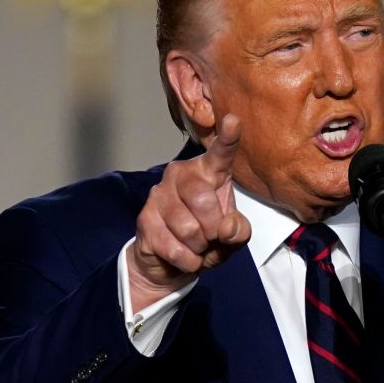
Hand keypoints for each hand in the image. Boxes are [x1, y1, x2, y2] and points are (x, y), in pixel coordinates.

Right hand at [127, 115, 251, 310]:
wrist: (171, 262)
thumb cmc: (206, 238)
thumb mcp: (232, 236)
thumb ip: (238, 230)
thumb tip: (226, 227)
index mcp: (208, 172)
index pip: (220, 154)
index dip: (227, 138)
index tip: (233, 120)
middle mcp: (180, 175)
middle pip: (203, 201)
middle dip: (213, 229)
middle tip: (211, 238)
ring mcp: (159, 195)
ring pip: (189, 228)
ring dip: (200, 248)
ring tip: (197, 246)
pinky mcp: (145, 219)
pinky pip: (175, 247)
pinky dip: (187, 260)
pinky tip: (184, 256)